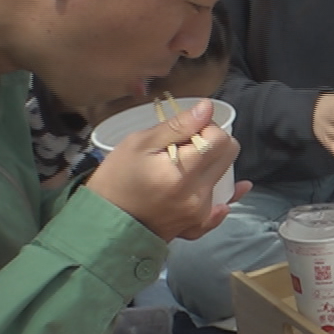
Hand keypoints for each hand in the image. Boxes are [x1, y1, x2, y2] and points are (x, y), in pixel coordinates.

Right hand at [85, 101, 246, 241]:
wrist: (104, 221)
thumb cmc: (116, 179)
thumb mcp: (138, 143)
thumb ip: (178, 126)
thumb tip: (207, 108)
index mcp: (181, 172)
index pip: (220, 139)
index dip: (206, 128)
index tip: (188, 130)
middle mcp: (196, 194)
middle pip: (229, 155)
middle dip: (212, 143)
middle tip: (186, 146)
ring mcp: (199, 213)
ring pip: (227, 177)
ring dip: (212, 166)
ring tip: (185, 167)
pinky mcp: (198, 226)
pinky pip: (222, 209)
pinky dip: (221, 197)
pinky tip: (216, 190)